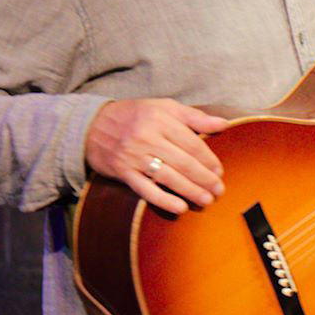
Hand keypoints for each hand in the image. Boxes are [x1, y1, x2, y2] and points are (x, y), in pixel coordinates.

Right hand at [84, 99, 227, 214]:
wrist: (91, 125)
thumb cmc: (135, 115)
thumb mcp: (165, 107)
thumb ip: (195, 117)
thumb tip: (223, 124)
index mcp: (161, 120)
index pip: (192, 143)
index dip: (209, 160)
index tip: (220, 172)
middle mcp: (148, 138)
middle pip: (183, 162)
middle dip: (204, 179)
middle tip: (219, 191)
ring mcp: (134, 156)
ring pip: (168, 177)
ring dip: (190, 191)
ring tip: (206, 200)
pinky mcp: (123, 172)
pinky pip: (145, 189)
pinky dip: (163, 200)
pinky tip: (179, 208)